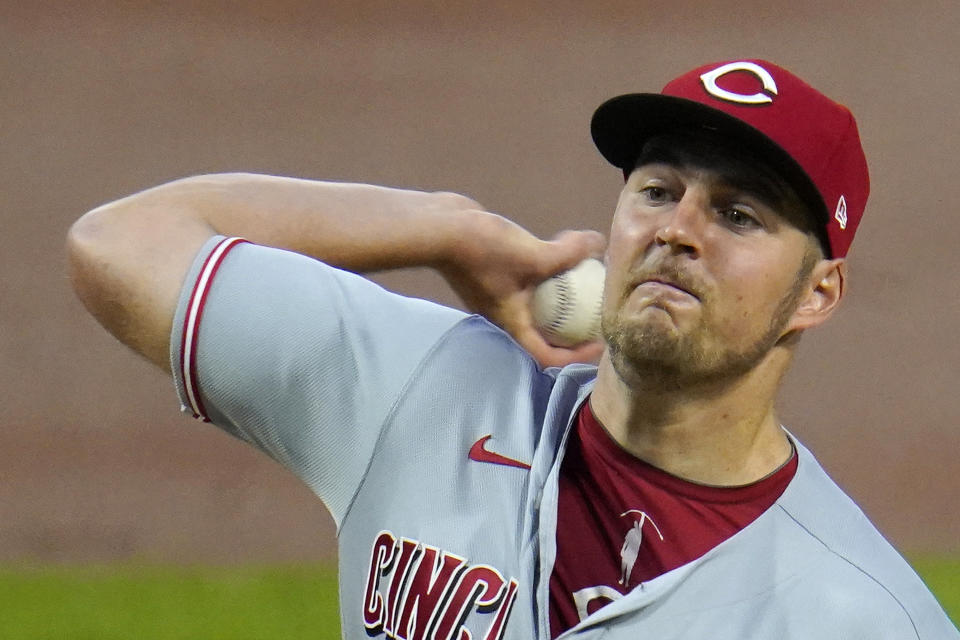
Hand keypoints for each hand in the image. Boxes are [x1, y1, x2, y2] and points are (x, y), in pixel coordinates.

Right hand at [439, 211, 606, 367]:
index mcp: (513, 322)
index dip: (577, 357)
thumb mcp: (534, 255)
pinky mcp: (496, 269)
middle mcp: (505, 312)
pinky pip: (529, 276)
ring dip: (563, 291)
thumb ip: (570, 253)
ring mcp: (498, 291)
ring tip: (587, 273)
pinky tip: (561, 245)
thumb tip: (599, 245)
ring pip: (538, 300)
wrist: (440, 227)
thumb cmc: (481, 251)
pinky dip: (547, 268)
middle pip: (546, 330)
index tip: (600, 344)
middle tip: (599, 309)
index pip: (548, 356)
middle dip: (575, 324)